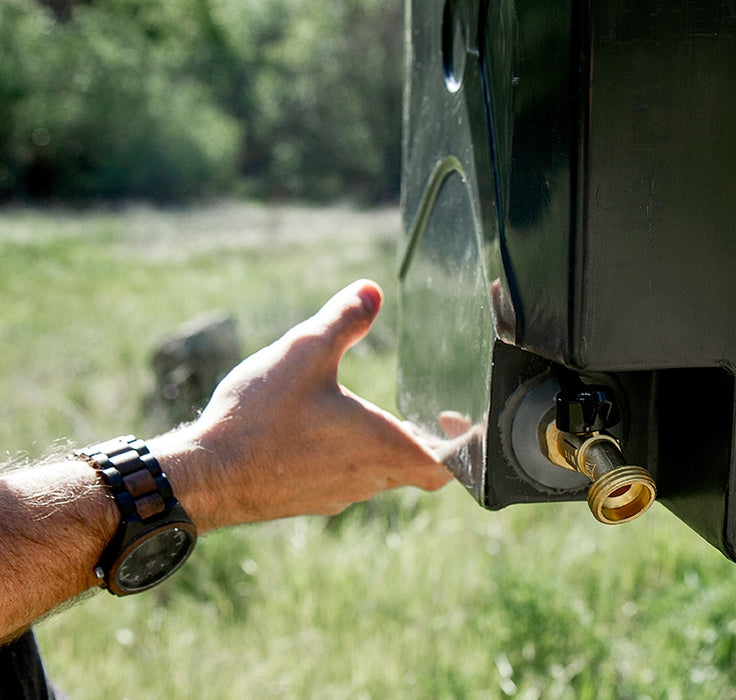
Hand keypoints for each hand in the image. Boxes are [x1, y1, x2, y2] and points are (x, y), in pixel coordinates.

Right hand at [152, 279, 452, 530]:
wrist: (203, 477)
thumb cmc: (259, 419)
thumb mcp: (305, 352)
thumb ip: (344, 320)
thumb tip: (372, 291)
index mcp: (382, 448)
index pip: (447, 466)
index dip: (462, 445)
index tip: (451, 416)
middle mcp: (367, 480)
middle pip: (414, 468)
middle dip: (418, 438)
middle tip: (415, 408)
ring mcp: (336, 496)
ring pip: (376, 473)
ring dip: (378, 446)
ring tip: (362, 411)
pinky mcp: (306, 501)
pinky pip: (342, 480)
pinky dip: (344, 457)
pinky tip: (317, 430)